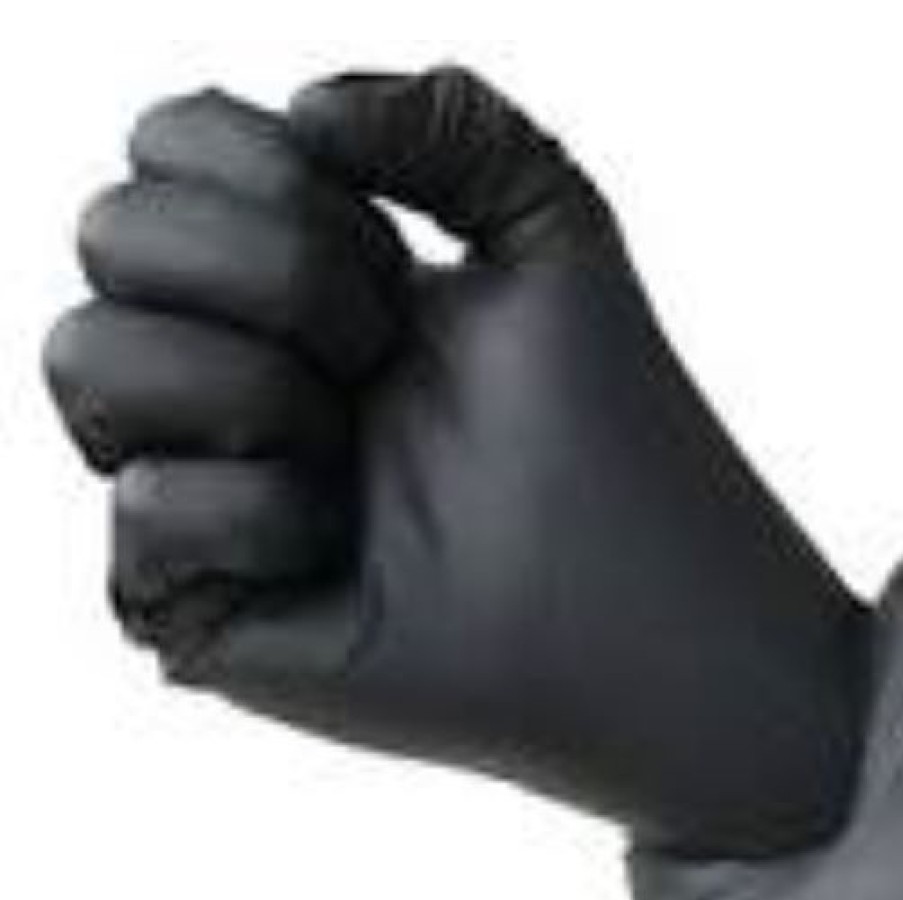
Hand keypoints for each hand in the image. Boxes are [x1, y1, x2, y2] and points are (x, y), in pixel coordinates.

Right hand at [45, 67, 864, 853]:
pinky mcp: (196, 605)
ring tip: (356, 456)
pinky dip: (257, 511)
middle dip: (276, 272)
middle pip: (112, 232)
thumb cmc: (607, 429)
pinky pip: (145, 509)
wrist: (635, 596)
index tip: (394, 259)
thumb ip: (453, 120)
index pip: (167, 150)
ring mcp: (202, 489)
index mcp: (292, 279)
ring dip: (252, 383)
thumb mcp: (552, 225)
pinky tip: (339, 547)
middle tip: (385, 354)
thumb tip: (307, 109)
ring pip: (86, 358)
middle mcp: (228, 372)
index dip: (266, 173)